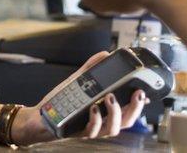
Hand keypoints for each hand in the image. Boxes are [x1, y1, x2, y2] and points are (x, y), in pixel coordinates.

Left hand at [11, 51, 148, 145]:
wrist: (42, 118)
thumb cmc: (62, 102)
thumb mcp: (78, 82)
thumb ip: (91, 69)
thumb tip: (104, 54)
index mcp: (105, 111)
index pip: (128, 110)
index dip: (140, 104)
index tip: (144, 91)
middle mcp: (102, 122)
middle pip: (127, 121)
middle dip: (135, 108)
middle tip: (137, 93)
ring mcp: (92, 129)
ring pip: (113, 129)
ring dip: (115, 113)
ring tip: (110, 96)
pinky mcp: (79, 133)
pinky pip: (92, 131)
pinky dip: (95, 119)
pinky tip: (93, 108)